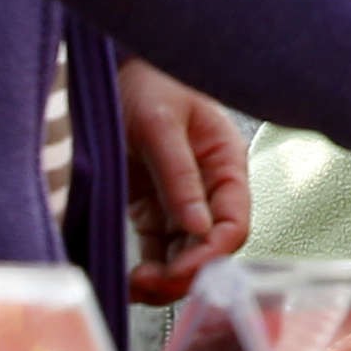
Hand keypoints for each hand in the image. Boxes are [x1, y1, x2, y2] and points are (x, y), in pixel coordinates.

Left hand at [112, 56, 252, 295]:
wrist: (117, 65)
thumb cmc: (149, 80)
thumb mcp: (161, 123)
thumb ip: (179, 175)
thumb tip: (198, 229)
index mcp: (226, 165)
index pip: (234, 224)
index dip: (212, 254)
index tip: (182, 271)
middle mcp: (210, 190)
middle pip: (209, 248)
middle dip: (184, 273)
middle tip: (148, 284)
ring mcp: (181, 201)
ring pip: (183, 255)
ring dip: (164, 278)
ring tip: (133, 285)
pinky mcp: (152, 208)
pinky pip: (157, 249)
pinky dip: (146, 268)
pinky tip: (128, 278)